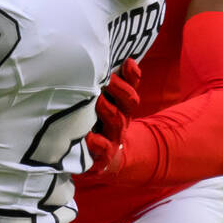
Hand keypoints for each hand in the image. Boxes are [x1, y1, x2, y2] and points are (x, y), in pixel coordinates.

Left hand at [85, 57, 141, 176]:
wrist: (104, 162)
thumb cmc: (98, 125)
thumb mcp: (104, 105)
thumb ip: (110, 84)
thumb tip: (121, 61)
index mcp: (121, 106)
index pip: (131, 88)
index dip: (132, 77)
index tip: (128, 63)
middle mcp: (119, 120)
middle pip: (128, 103)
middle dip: (121, 90)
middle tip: (109, 80)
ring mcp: (112, 138)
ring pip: (116, 123)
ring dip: (110, 111)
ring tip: (100, 102)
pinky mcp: (101, 156)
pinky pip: (103, 150)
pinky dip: (97, 144)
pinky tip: (90, 137)